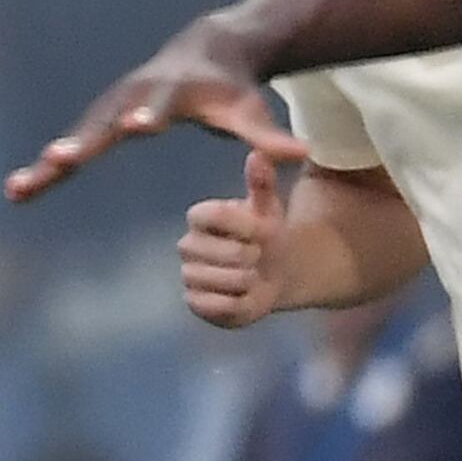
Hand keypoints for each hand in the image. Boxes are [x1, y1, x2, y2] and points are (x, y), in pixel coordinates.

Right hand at [7, 19, 299, 199]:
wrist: (206, 52)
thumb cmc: (232, 93)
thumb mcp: (250, 113)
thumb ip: (269, 139)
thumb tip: (302, 154)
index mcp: (171, 95)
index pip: (157, 108)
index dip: (145, 117)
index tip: (132, 128)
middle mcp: (132, 98)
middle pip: (102, 124)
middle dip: (79, 143)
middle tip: (56, 159)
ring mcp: (109, 108)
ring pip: (76, 139)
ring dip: (48, 164)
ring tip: (18, 188)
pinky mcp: (97, 121)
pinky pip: (69, 148)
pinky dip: (45, 169)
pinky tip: (17, 191)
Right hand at [175, 152, 292, 328]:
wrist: (274, 272)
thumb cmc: (267, 235)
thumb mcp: (268, 207)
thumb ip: (261, 184)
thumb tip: (258, 154)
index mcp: (199, 217)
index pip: (213, 215)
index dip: (246, 226)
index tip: (264, 229)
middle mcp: (187, 245)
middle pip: (226, 252)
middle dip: (253, 256)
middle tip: (260, 256)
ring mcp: (188, 276)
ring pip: (224, 280)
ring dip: (251, 280)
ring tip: (255, 276)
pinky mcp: (195, 303)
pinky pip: (219, 306)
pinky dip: (241, 303)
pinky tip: (247, 296)